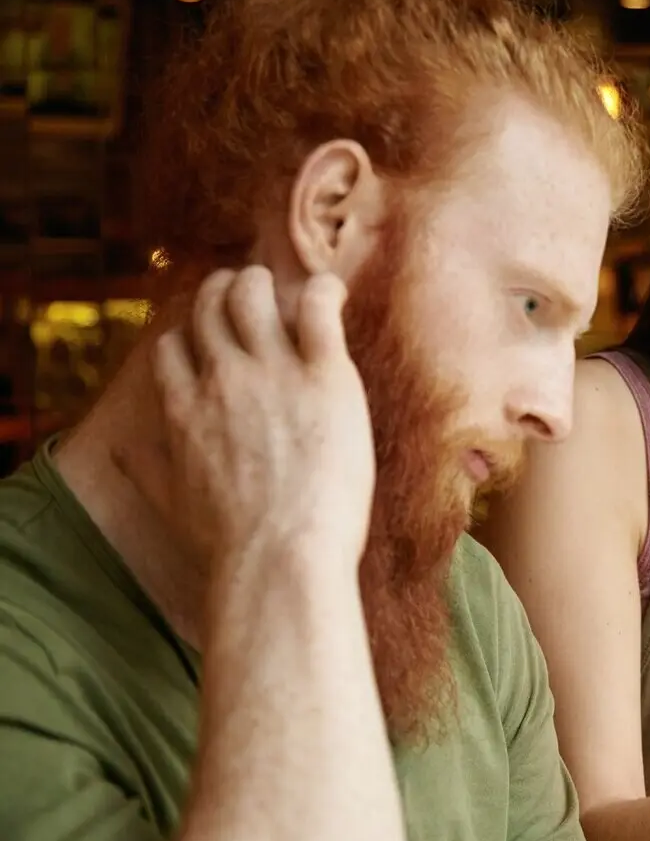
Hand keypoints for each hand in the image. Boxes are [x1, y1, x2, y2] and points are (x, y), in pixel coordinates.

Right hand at [134, 266, 375, 574]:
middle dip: (224, 292)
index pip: (172, 347)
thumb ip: (148, 471)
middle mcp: (221, 378)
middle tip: (246, 292)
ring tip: (283, 289)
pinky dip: (325, 292)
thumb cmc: (230, 544)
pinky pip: (319, 308)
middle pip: (210, 307)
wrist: (279, 556)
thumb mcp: (172, 506)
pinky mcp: (325, 375)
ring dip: (265, 283)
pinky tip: (334, 294)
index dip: (190, 335)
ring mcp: (273, 372)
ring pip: (255, 294)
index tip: (209, 338)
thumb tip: (125, 455)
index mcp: (182, 408)